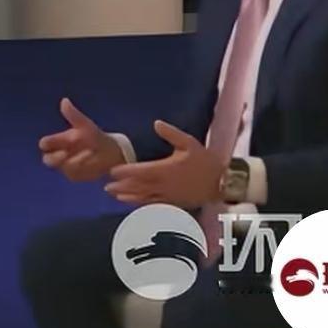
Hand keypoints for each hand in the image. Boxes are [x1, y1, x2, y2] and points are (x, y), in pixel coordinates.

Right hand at [38, 98, 126, 181]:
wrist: (112, 153)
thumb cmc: (95, 137)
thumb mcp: (86, 125)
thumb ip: (73, 115)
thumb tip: (64, 100)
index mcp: (59, 141)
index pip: (45, 144)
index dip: (47, 144)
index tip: (52, 143)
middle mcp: (60, 154)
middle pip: (47, 159)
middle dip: (55, 158)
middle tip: (65, 154)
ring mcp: (66, 166)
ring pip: (63, 167)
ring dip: (75, 161)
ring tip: (91, 154)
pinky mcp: (75, 175)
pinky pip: (74, 174)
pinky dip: (83, 169)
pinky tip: (93, 163)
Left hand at [105, 121, 226, 208]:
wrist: (222, 182)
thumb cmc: (205, 161)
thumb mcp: (189, 143)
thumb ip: (171, 133)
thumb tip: (156, 123)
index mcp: (165, 169)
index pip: (140, 171)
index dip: (125, 171)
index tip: (112, 171)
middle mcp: (163, 184)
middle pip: (137, 186)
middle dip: (121, 186)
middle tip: (105, 186)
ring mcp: (167, 195)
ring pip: (143, 197)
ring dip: (127, 196)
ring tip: (114, 195)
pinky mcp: (172, 203)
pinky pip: (152, 204)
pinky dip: (140, 203)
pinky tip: (132, 203)